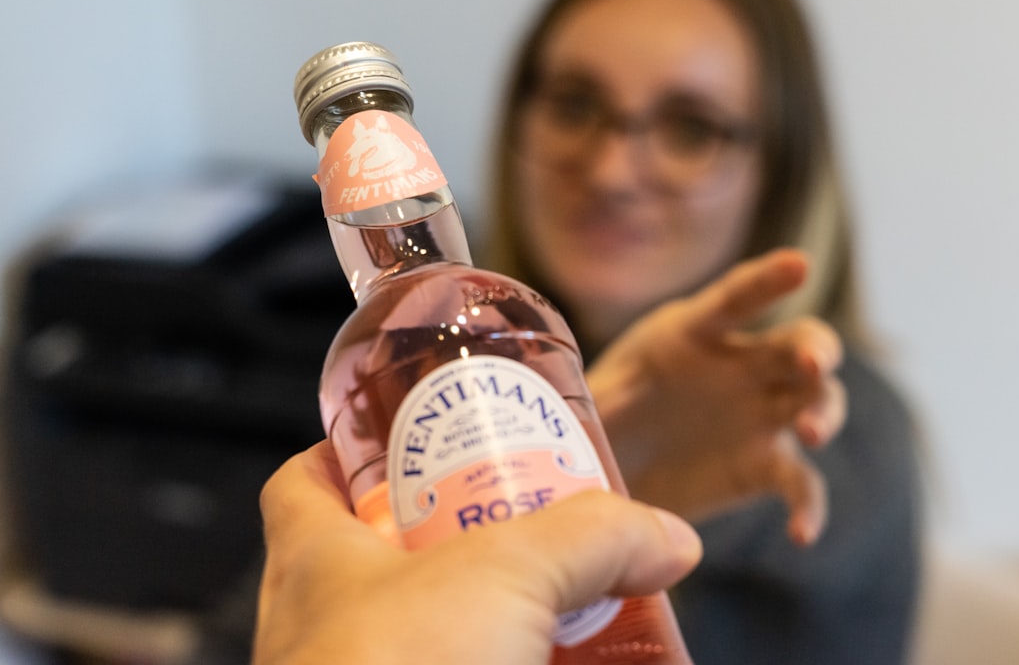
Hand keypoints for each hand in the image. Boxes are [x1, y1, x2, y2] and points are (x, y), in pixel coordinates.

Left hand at [254, 441, 702, 664]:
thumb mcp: (504, 575)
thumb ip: (590, 539)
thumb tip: (664, 536)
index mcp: (315, 562)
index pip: (304, 481)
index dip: (352, 450)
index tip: (412, 435)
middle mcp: (325, 628)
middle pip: (383, 555)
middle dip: (455, 534)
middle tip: (520, 513)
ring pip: (431, 635)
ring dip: (493, 618)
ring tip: (556, 598)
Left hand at [587, 248, 845, 545]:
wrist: (616, 468)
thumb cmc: (609, 410)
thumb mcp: (601, 395)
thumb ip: (609, 393)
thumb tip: (601, 402)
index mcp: (697, 332)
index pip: (738, 298)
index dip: (768, 280)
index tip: (800, 263)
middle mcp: (742, 365)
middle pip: (798, 345)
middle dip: (817, 349)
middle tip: (816, 365)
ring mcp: (761, 414)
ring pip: (816, 402)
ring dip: (825, 412)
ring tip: (812, 434)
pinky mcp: (765, 465)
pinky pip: (800, 483)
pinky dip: (808, 507)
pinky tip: (801, 534)